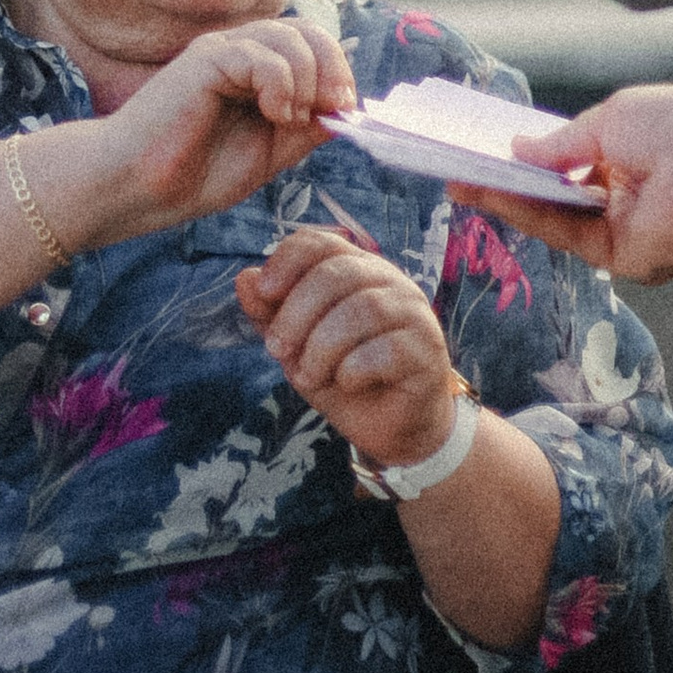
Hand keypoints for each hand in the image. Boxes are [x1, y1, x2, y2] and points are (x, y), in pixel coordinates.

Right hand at [85, 19, 355, 241]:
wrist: (140, 188)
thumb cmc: (194, 174)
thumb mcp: (269, 155)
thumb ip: (305, 130)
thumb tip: (347, 111)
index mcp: (257, 73)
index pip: (314, 47)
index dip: (339, 72)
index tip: (345, 110)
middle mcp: (241, 54)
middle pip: (308, 32)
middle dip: (332, 68)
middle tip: (332, 106)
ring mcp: (221, 53)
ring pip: (290, 38)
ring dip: (307, 79)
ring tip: (290, 118)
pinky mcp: (205, 60)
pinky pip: (260, 54)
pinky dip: (280, 83)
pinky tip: (272, 113)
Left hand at [234, 224, 459, 476]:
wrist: (392, 429)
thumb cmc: (345, 378)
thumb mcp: (296, 349)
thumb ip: (271, 316)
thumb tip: (244, 279)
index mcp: (357, 270)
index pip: (321, 242)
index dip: (286, 260)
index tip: (263, 292)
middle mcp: (390, 281)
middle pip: (337, 274)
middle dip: (296, 313)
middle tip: (276, 350)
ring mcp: (414, 313)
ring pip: (362, 310)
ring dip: (322, 347)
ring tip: (309, 377)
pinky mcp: (427, 351)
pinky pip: (387, 349)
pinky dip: (354, 369)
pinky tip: (347, 383)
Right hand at [453, 81, 672, 281]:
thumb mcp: (606, 123)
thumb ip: (559, 145)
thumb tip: (514, 150)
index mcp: (627, 168)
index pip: (568, 173)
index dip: (526, 165)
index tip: (483, 154)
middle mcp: (624, 206)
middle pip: (554, 203)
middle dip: (505, 186)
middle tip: (458, 170)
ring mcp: (623, 235)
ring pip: (552, 222)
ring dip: (504, 201)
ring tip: (460, 179)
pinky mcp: (623, 259)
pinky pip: (564, 236)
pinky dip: (525, 215)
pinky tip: (491, 191)